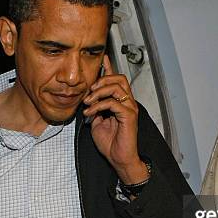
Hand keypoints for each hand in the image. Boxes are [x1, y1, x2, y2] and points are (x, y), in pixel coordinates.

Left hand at [83, 55, 148, 183]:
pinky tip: (90, 113)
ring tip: (88, 102)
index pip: (116, 80)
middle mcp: (127, 103)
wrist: (118, 158)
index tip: (102, 59)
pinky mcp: (128, 116)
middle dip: (102, 80)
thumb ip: (95, 109)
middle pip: (119, 78)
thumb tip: (88, 100)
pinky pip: (112, 102)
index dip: (109, 68)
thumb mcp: (96, 123)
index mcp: (120, 103)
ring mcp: (129, 108)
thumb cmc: (111, 144)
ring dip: (98, 92)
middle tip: (89, 90)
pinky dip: (98, 105)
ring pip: (116, 86)